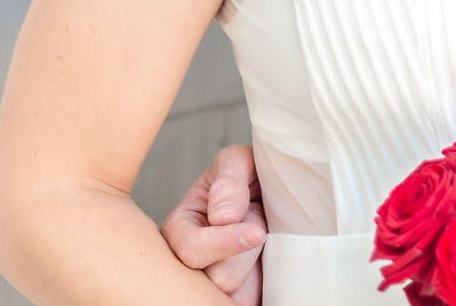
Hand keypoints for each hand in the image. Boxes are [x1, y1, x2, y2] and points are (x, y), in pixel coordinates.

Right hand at [158, 144, 265, 304]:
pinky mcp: (238, 295)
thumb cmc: (249, 177)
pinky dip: (266, 284)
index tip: (257, 233)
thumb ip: (229, 179)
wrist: (276, 196)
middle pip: (218, 279)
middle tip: (260, 231)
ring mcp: (212, 283)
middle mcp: (189, 262)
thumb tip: (222, 215)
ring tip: (262, 240)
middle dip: (245, 256)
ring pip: (238, 292)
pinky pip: (251, 300)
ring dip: (260, 265)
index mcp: (179, 230)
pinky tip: (269, 263)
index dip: (225, 242)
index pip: (192, 250)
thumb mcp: (238, 163)